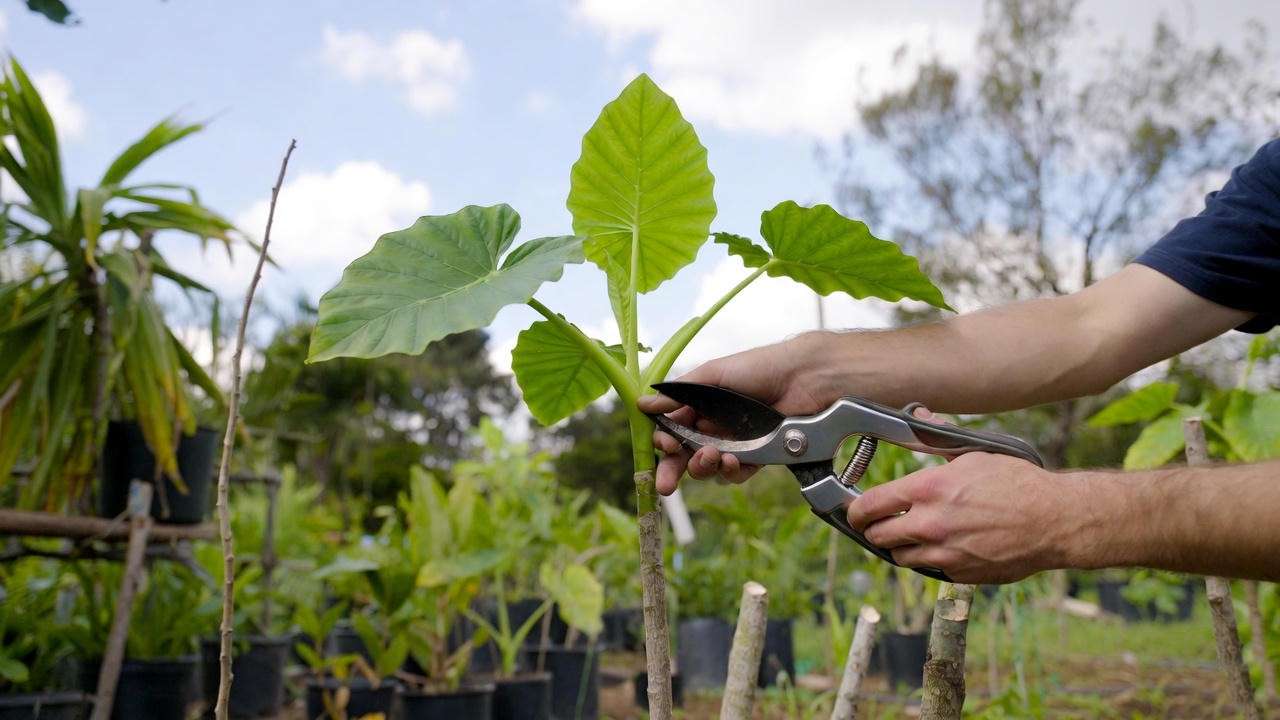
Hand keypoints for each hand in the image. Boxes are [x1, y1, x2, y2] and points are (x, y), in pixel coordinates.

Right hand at [638, 331, 838, 494]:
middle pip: (684, 456)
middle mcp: (714, 426)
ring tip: (711, 456)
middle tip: (666, 484)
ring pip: (707, 468)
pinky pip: (736, 474)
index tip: (663, 447)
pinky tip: (735, 462)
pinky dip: (731, 472)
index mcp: (700, 405)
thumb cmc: (758, 368)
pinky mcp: (757, 458)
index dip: (664, 443)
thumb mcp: (712, 375)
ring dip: (703, 467)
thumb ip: (678, 394)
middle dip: (672, 471)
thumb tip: (642, 403)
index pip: (672, 430)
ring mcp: (735, 443)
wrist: (803, 378)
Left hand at [846, 450, 1078, 583]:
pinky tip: (939, 546)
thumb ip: (936, 439)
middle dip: (874, 529)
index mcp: (929, 490)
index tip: (853, 511)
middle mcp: (931, 525)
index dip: (855, 510)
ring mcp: (944, 554)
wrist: (1054, 521)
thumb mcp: (973, 453)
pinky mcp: (959, 575)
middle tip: (879, 523)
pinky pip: (928, 570)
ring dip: (899, 547)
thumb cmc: (1017, 484)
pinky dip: (927, 560)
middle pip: (878, 536)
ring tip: (910, 534)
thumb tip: (920, 416)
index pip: (870, 505)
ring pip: (899, 557)